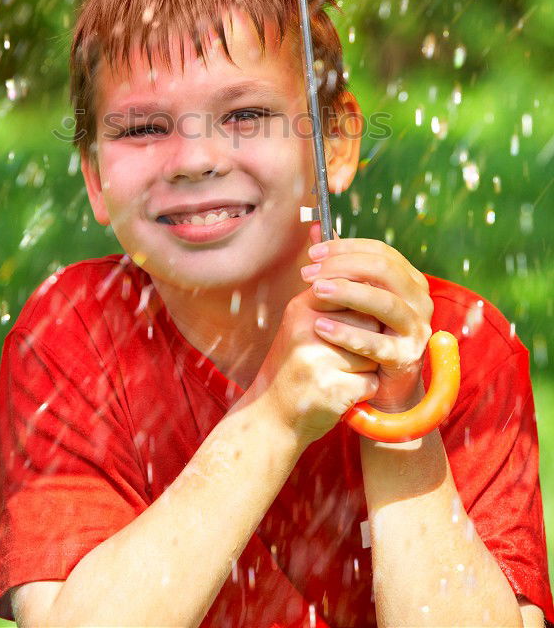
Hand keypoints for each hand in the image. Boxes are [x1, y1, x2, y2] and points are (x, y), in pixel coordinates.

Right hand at [252, 226, 383, 448]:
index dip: (362, 311)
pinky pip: (371, 383)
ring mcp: (316, 361)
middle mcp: (305, 330)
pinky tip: (343, 393)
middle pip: (368, 321)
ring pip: (372, 353)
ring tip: (340, 372)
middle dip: (366, 339)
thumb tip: (322, 228)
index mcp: (301, 309)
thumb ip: (324, 283)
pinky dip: (364, 391)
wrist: (272, 416)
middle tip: (344, 352)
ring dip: (366, 365)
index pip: (353, 291)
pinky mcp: (331, 392)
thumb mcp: (302, 318)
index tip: (357, 322)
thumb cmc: (295, 363)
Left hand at [301, 223, 433, 412]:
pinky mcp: (406, 357)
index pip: (380, 251)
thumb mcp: (353, 295)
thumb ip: (338, 263)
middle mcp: (419, 299)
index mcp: (409, 279)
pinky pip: (376, 343)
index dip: (345, 248)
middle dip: (343, 267)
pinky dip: (347, 333)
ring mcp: (416, 329)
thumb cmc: (366, 331)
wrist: (382, 383)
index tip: (313, 253)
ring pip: (385, 303)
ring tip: (315, 291)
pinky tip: (320, 327)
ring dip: (347, 293)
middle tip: (309, 273)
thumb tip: (315, 226)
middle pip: (384, 270)